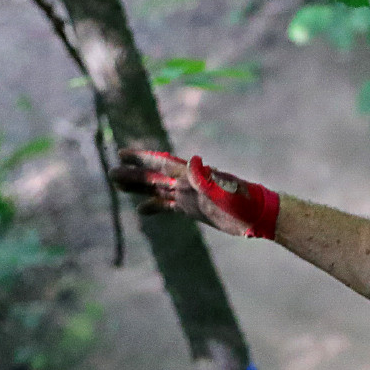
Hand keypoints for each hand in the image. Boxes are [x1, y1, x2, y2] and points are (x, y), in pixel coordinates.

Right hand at [110, 148, 280, 239]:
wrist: (259, 216)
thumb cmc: (244, 202)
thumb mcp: (225, 190)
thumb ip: (206, 178)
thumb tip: (192, 161)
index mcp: (193, 176)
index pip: (163, 163)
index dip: (143, 158)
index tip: (122, 153)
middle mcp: (188, 184)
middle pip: (155, 177)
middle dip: (134, 175)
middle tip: (110, 173)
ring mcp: (190, 196)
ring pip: (158, 190)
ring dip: (139, 188)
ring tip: (117, 185)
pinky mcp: (193, 210)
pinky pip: (169, 207)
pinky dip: (154, 207)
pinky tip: (140, 210)